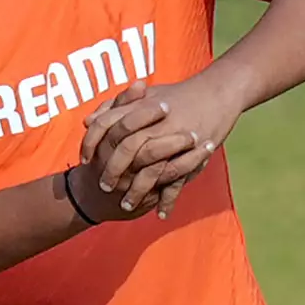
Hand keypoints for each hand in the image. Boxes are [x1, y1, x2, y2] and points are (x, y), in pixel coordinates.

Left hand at [79, 73, 238, 215]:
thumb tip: (88, 122)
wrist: (219, 91)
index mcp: (141, 108)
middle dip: (113, 173)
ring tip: (127, 206)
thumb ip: (115, 108)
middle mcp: (155, 124)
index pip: (106, 125)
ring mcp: (175, 140)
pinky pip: (178, 180)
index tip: (85, 160)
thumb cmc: (179, 95)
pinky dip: (168, 199)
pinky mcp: (194, 153)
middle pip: (126, 151)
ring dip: (137, 192)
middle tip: (104, 189)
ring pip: (150, 171)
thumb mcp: (146, 96)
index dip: (92, 144)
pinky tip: (160, 213)